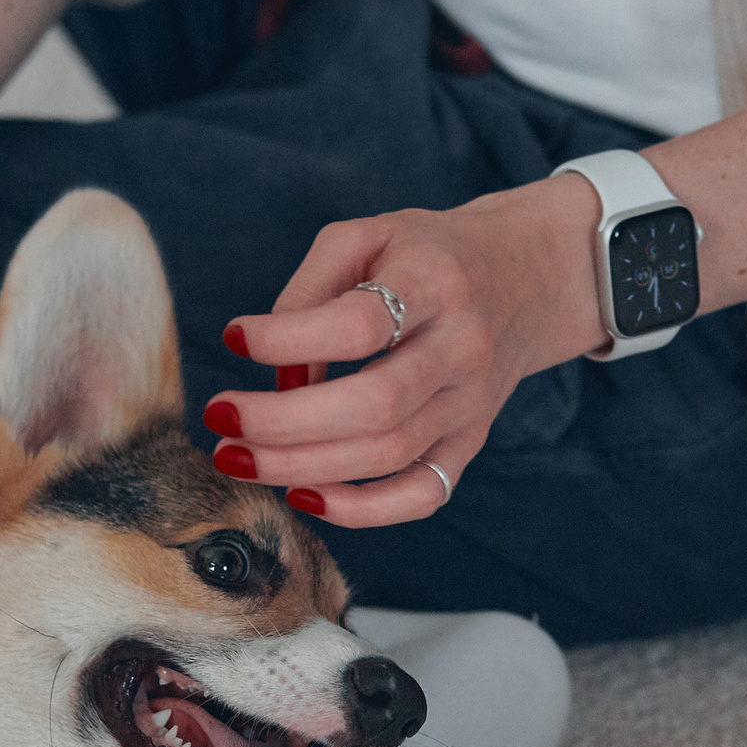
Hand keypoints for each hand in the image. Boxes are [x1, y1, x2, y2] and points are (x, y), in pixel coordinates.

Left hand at [207, 172, 605, 525]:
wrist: (526, 277)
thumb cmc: (428, 254)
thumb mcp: (367, 236)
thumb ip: (309, 290)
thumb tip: (274, 370)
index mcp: (436, 283)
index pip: (358, 324)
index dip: (287, 338)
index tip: (233, 337)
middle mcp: (462, 348)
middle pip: (373, 405)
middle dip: (282, 423)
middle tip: (220, 419)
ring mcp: (470, 404)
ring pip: (388, 455)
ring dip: (301, 466)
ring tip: (237, 458)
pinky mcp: (470, 442)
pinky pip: (421, 495)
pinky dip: (361, 510)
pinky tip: (304, 495)